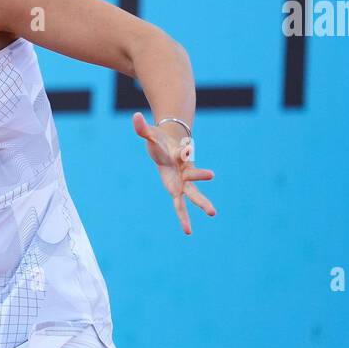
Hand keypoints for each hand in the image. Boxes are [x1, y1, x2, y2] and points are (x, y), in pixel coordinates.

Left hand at [132, 112, 216, 235]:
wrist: (170, 147)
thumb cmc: (159, 141)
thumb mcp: (150, 135)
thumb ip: (142, 128)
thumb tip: (134, 116)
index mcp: (178, 154)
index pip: (181, 152)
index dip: (182, 151)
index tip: (184, 150)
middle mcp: (184, 168)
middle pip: (193, 173)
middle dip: (201, 175)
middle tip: (212, 175)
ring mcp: (183, 181)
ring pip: (192, 193)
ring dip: (202, 202)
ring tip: (213, 212)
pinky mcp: (177, 190)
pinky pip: (180, 205)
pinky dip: (184, 217)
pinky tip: (188, 231)